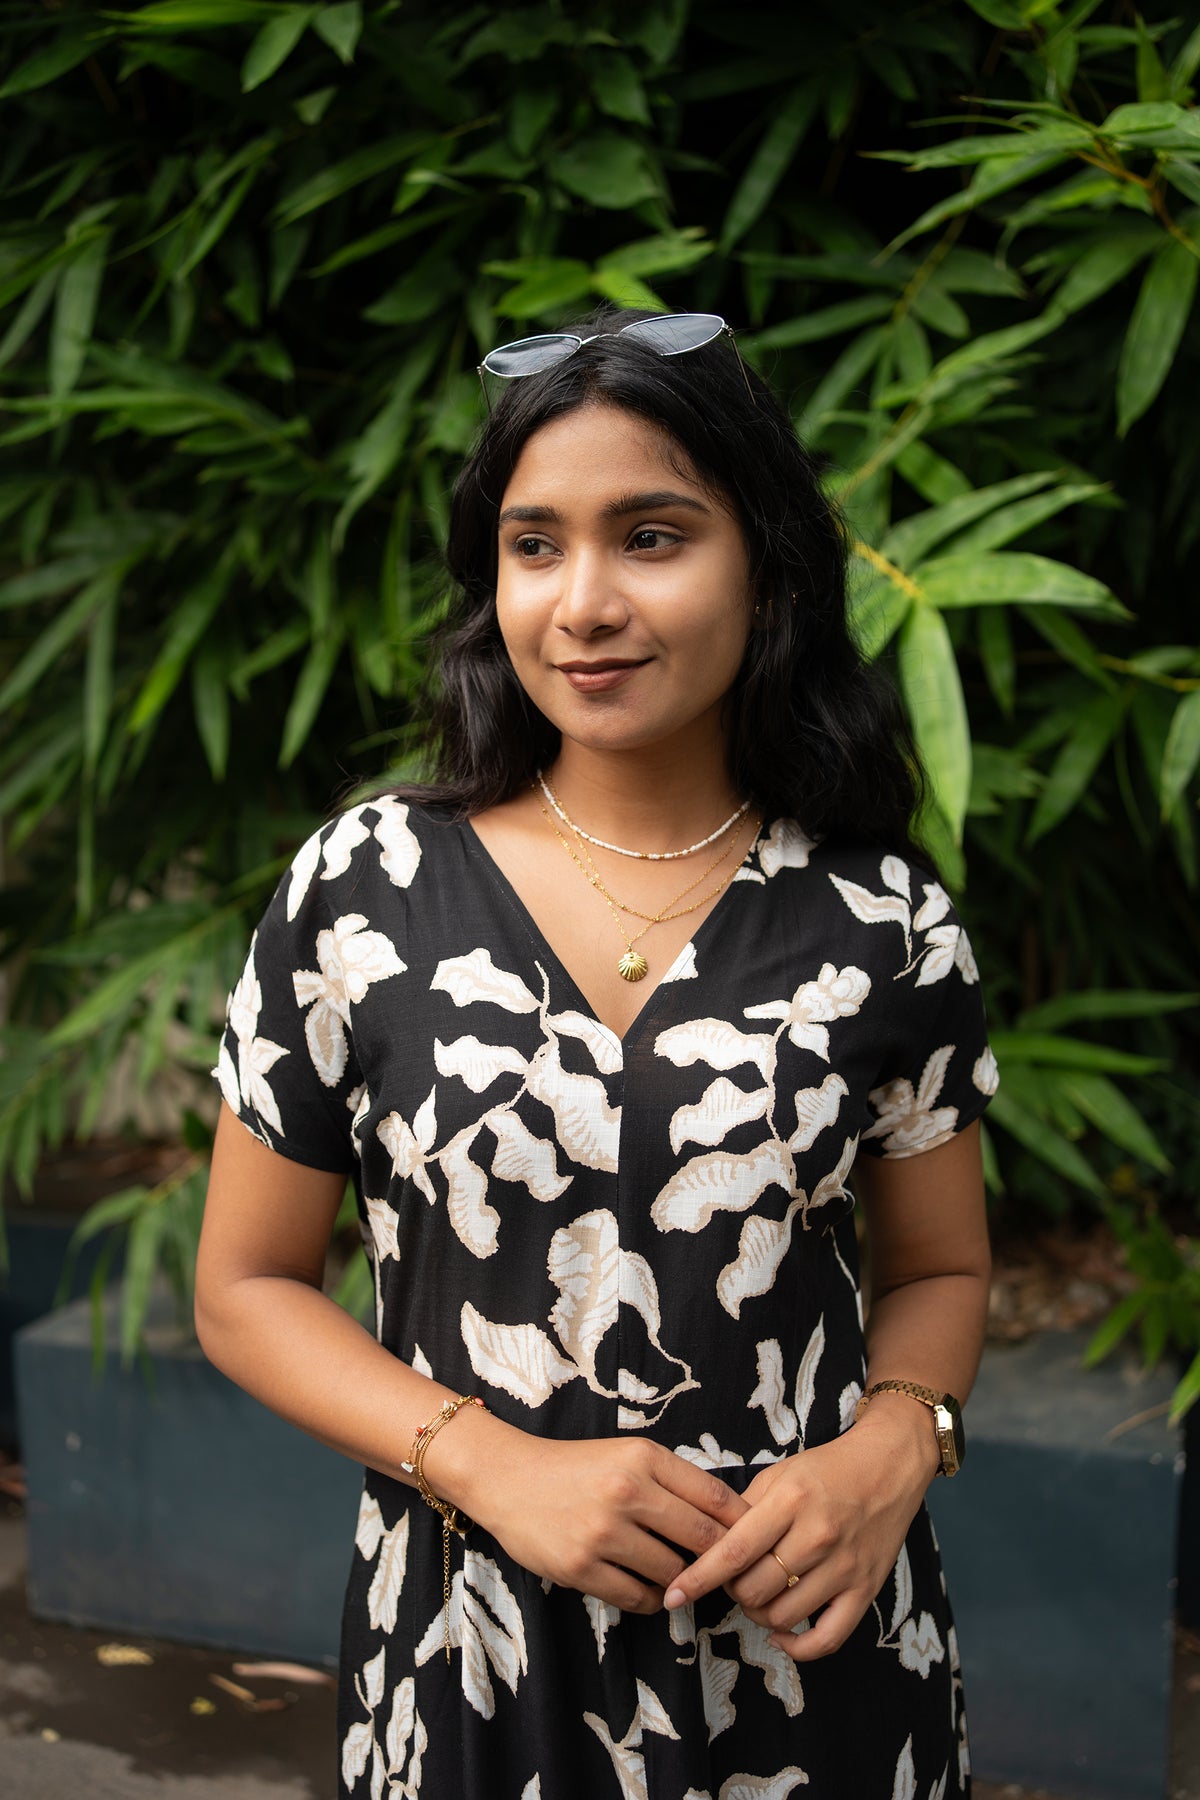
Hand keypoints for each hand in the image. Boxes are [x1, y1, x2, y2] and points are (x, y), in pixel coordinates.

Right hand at [445, 1427, 749, 1614]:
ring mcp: (602, 1532)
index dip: (742, 1524)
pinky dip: (652, 1600)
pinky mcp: (579, 1567)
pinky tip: (648, 1590)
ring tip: (682, 1582)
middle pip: (703, 1539)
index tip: (753, 1540)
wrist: (507, 1478)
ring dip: (683, 1583)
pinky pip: (637, 1598)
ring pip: (673, 1574)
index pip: (716, 1497)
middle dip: (722, 1562)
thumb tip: (728, 1518)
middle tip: (728, 1574)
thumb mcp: (626, 1454)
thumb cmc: (575, 1468)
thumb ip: (672, 1480)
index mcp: (644, 1457)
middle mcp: (626, 1491)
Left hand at [663, 1411, 935, 1660]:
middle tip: (734, 1579)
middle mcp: (817, 1536)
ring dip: (759, 1615)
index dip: (699, 1578)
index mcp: (790, 1501)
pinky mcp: (866, 1590)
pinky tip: (782, 1635)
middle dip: (732, 1591)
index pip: (734, 1551)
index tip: (674, 1595)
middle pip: (754, 1590)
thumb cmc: (827, 1469)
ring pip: (783, 1616)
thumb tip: (711, 1548)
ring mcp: (844, 1566)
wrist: (889, 1465)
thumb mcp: (780, 1474)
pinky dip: (798, 1648)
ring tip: (759, 1596)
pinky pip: (827, 1638)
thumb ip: (745, 1510)